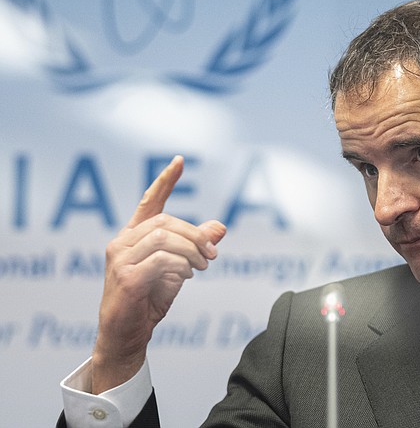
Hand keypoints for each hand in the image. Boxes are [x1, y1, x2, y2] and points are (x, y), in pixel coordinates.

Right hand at [91, 155, 225, 392]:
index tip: (180, 161)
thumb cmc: (149, 300)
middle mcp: (122, 243)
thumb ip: (195, 248)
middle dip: (195, 235)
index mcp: (134, 237)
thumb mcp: (179, 269)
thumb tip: (220, 227)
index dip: (165, 181)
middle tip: (212, 255)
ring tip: (201, 266)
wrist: (126, 335)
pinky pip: (161, 261)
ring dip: (191, 251)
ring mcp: (120, 259)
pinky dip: (181, 266)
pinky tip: (186, 276)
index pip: (149, 201)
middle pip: (165, 222)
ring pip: (164, 238)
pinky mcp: (125, 278)